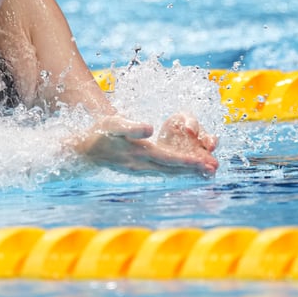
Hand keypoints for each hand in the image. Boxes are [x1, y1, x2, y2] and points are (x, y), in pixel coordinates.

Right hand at [78, 113, 218, 176]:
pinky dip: (174, 172)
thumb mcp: (113, 124)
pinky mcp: (136, 170)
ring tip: (204, 173)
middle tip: (214, 170)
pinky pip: (160, 173)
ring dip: (186, 173)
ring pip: (168, 173)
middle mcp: (142, 165)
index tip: (205, 162)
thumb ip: (131, 127)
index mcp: (140, 153)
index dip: (187, 161)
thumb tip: (150, 128)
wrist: (83, 151)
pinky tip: (180, 172)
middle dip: (193, 170)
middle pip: (173, 169)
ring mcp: (139, 170)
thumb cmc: (99, 133)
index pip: (169, 158)